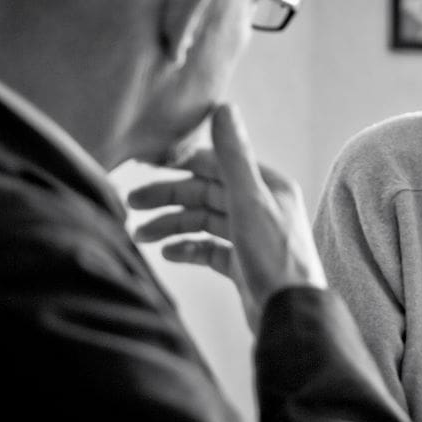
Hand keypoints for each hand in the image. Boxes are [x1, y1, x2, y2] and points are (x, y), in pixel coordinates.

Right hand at [128, 103, 326, 330]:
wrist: (290, 314)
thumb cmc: (274, 257)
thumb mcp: (249, 201)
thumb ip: (232, 156)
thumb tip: (222, 107)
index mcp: (267, 187)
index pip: (216, 165)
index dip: (181, 164)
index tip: (146, 167)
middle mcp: (262, 208)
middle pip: (206, 194)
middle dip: (169, 198)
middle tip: (131, 204)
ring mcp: (252, 238)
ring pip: (205, 222)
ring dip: (172, 225)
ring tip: (139, 235)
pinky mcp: (244, 266)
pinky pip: (210, 250)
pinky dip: (188, 249)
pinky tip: (168, 253)